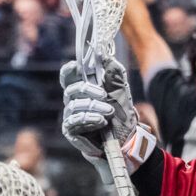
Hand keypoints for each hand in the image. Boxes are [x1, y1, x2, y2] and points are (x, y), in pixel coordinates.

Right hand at [60, 58, 158, 182]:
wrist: (127, 141)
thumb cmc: (121, 116)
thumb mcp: (121, 91)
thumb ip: (114, 73)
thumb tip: (104, 54)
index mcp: (82, 89)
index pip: (68, 75)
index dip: (70, 70)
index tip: (78, 65)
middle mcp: (73, 101)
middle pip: (71, 89)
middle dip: (88, 90)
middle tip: (105, 94)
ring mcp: (71, 116)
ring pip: (74, 106)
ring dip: (94, 107)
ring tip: (109, 112)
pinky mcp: (72, 131)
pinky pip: (74, 122)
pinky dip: (89, 119)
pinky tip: (102, 122)